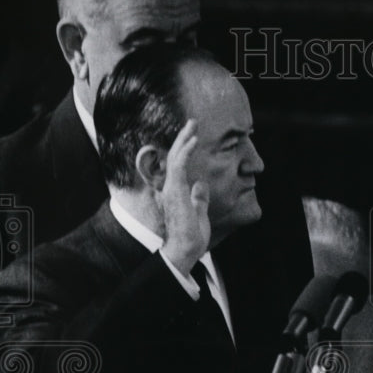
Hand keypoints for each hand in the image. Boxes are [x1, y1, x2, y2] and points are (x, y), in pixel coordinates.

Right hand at [158, 120, 210, 275]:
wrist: (184, 250)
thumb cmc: (191, 237)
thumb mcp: (199, 213)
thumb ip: (199, 199)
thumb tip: (202, 185)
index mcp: (176, 192)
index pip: (179, 166)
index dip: (185, 150)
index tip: (193, 136)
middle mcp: (170, 188)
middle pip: (175, 157)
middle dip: (183, 138)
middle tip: (192, 122)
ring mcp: (171, 188)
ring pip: (175, 157)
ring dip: (184, 139)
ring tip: (192, 125)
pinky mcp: (175, 190)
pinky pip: (179, 166)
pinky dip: (186, 151)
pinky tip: (193, 140)